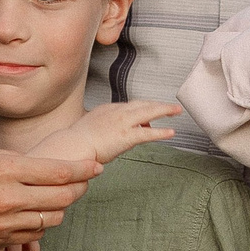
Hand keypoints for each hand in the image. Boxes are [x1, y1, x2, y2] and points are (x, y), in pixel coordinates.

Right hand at [0, 145, 93, 250]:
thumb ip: (9, 159)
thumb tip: (34, 162)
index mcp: (3, 171)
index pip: (59, 172)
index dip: (83, 169)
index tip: (96, 165)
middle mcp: (8, 200)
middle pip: (63, 198)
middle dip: (78, 188)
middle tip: (83, 179)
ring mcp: (3, 225)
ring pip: (52, 220)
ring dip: (59, 207)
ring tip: (57, 195)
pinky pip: (31, 235)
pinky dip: (39, 223)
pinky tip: (34, 212)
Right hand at [38, 100, 180, 165]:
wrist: (73, 145)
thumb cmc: (77, 142)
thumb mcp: (91, 128)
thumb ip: (104, 129)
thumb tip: (112, 135)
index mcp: (107, 109)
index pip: (130, 105)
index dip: (142, 108)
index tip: (150, 114)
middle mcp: (117, 112)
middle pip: (142, 104)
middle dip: (158, 104)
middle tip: (171, 106)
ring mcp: (123, 122)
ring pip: (149, 112)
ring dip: (164, 111)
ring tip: (176, 111)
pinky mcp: (127, 135)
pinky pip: (148, 133)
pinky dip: (161, 132)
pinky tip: (171, 132)